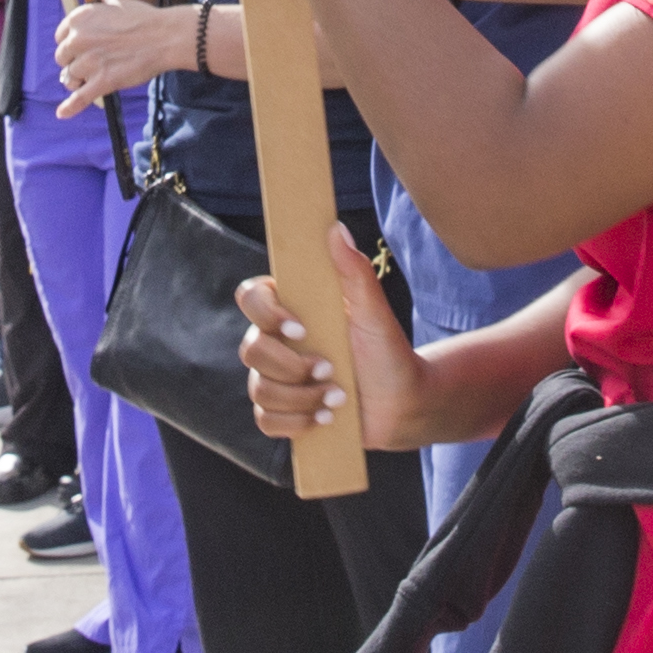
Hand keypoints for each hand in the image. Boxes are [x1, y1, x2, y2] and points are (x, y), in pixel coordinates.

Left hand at [52, 0, 184, 113]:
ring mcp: (89, 61)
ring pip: (71, 78)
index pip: (60, 37)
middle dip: (73, 63)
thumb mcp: (121, 3)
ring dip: (78, 81)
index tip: (78, 51)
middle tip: (89, 66)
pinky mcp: (102, 81)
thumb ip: (106, 2)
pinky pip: (79, 97)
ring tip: (90, 81)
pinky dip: (70, 107)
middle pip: (62, 58)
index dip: (70, 46)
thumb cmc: (147, 20)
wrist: (166, 37)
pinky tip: (62, 113)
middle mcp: (79, 38)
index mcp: (80, 18)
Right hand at [236, 230, 429, 450]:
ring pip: (259, 388)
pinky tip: (325, 418)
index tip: (301, 328)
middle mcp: (277, 341)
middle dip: (291, 366)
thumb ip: (356, 271)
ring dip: (301, 398)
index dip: (265, 313)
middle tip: (330, 370)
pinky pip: (265, 420)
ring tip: (337, 398)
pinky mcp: (283, 412)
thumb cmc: (388, 350)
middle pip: (250, 349)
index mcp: (293, 308)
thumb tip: (336, 228)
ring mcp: (277, 378)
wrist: (402, 402)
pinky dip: (295, 424)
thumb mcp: (375, 312)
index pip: (250, 297)